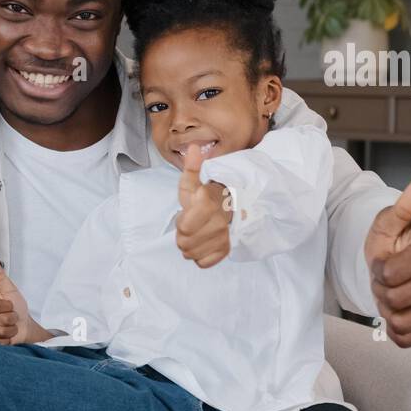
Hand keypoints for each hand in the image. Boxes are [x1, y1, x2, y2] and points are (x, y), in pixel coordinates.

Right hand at [0, 254, 48, 343]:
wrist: (25, 328)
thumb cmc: (18, 309)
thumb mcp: (10, 290)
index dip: (7, 307)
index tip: (11, 306)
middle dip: (11, 319)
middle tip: (12, 319)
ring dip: (11, 330)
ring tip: (11, 328)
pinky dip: (7, 341)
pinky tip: (8, 338)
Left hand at [175, 143, 231, 268]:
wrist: (228, 209)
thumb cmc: (205, 196)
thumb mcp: (193, 182)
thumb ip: (191, 167)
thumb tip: (193, 147)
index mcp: (208, 204)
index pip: (184, 227)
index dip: (182, 222)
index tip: (188, 213)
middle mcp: (219, 222)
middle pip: (184, 243)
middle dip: (183, 234)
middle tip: (192, 223)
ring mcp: (224, 238)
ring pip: (191, 254)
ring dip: (190, 245)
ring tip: (197, 232)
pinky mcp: (225, 251)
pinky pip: (202, 263)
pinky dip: (200, 255)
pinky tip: (205, 243)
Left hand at [363, 174, 410, 346]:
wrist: (397, 267)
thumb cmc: (391, 243)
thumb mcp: (389, 222)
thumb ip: (406, 205)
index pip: (388, 274)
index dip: (378, 269)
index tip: (385, 259)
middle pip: (393, 299)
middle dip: (381, 290)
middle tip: (387, 280)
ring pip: (400, 322)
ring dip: (387, 310)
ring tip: (394, 293)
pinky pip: (407, 339)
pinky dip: (395, 328)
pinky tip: (400, 311)